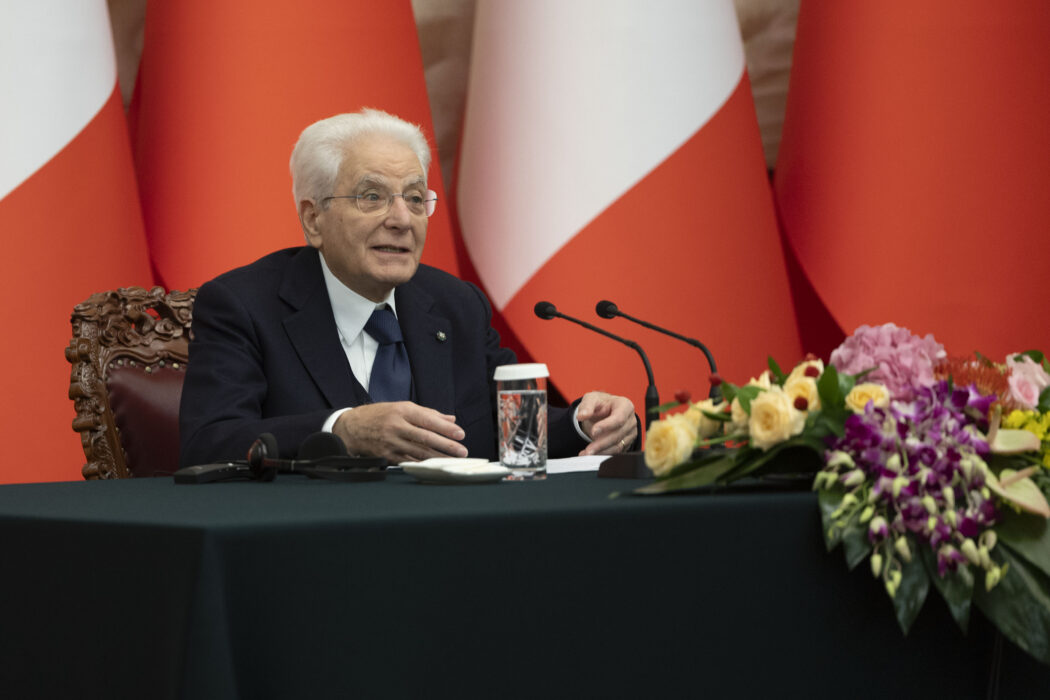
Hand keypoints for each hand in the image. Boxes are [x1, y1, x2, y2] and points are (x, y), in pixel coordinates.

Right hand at [333, 402, 467, 462]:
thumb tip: (450, 419)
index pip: (428, 420)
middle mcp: (396, 426)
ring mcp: (390, 442)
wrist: (351, 427)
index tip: (460, 434)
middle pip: (425, 438)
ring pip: (418, 452)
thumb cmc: (379, 415)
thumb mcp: (401, 407)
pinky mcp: (386, 456)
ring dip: (438, 458)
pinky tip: (435, 467)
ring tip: (453, 461)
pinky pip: (408, 461)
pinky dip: (423, 465)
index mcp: (401, 411)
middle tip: (462, 451)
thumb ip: (427, 413)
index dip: (445, 428)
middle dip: (446, 446)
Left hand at [576, 391, 636, 455]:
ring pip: (618, 446)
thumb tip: (581, 416)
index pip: (619, 418)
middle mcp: (631, 420)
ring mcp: (631, 433)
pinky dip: (603, 454)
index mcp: (625, 405)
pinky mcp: (627, 443)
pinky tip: (591, 454)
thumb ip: (587, 406)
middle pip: (618, 434)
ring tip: (586, 454)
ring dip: (601, 451)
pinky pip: (616, 452)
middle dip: (602, 443)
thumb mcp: (591, 399)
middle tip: (588, 450)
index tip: (594, 431)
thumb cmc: (600, 404)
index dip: (607, 426)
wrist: (605, 411)